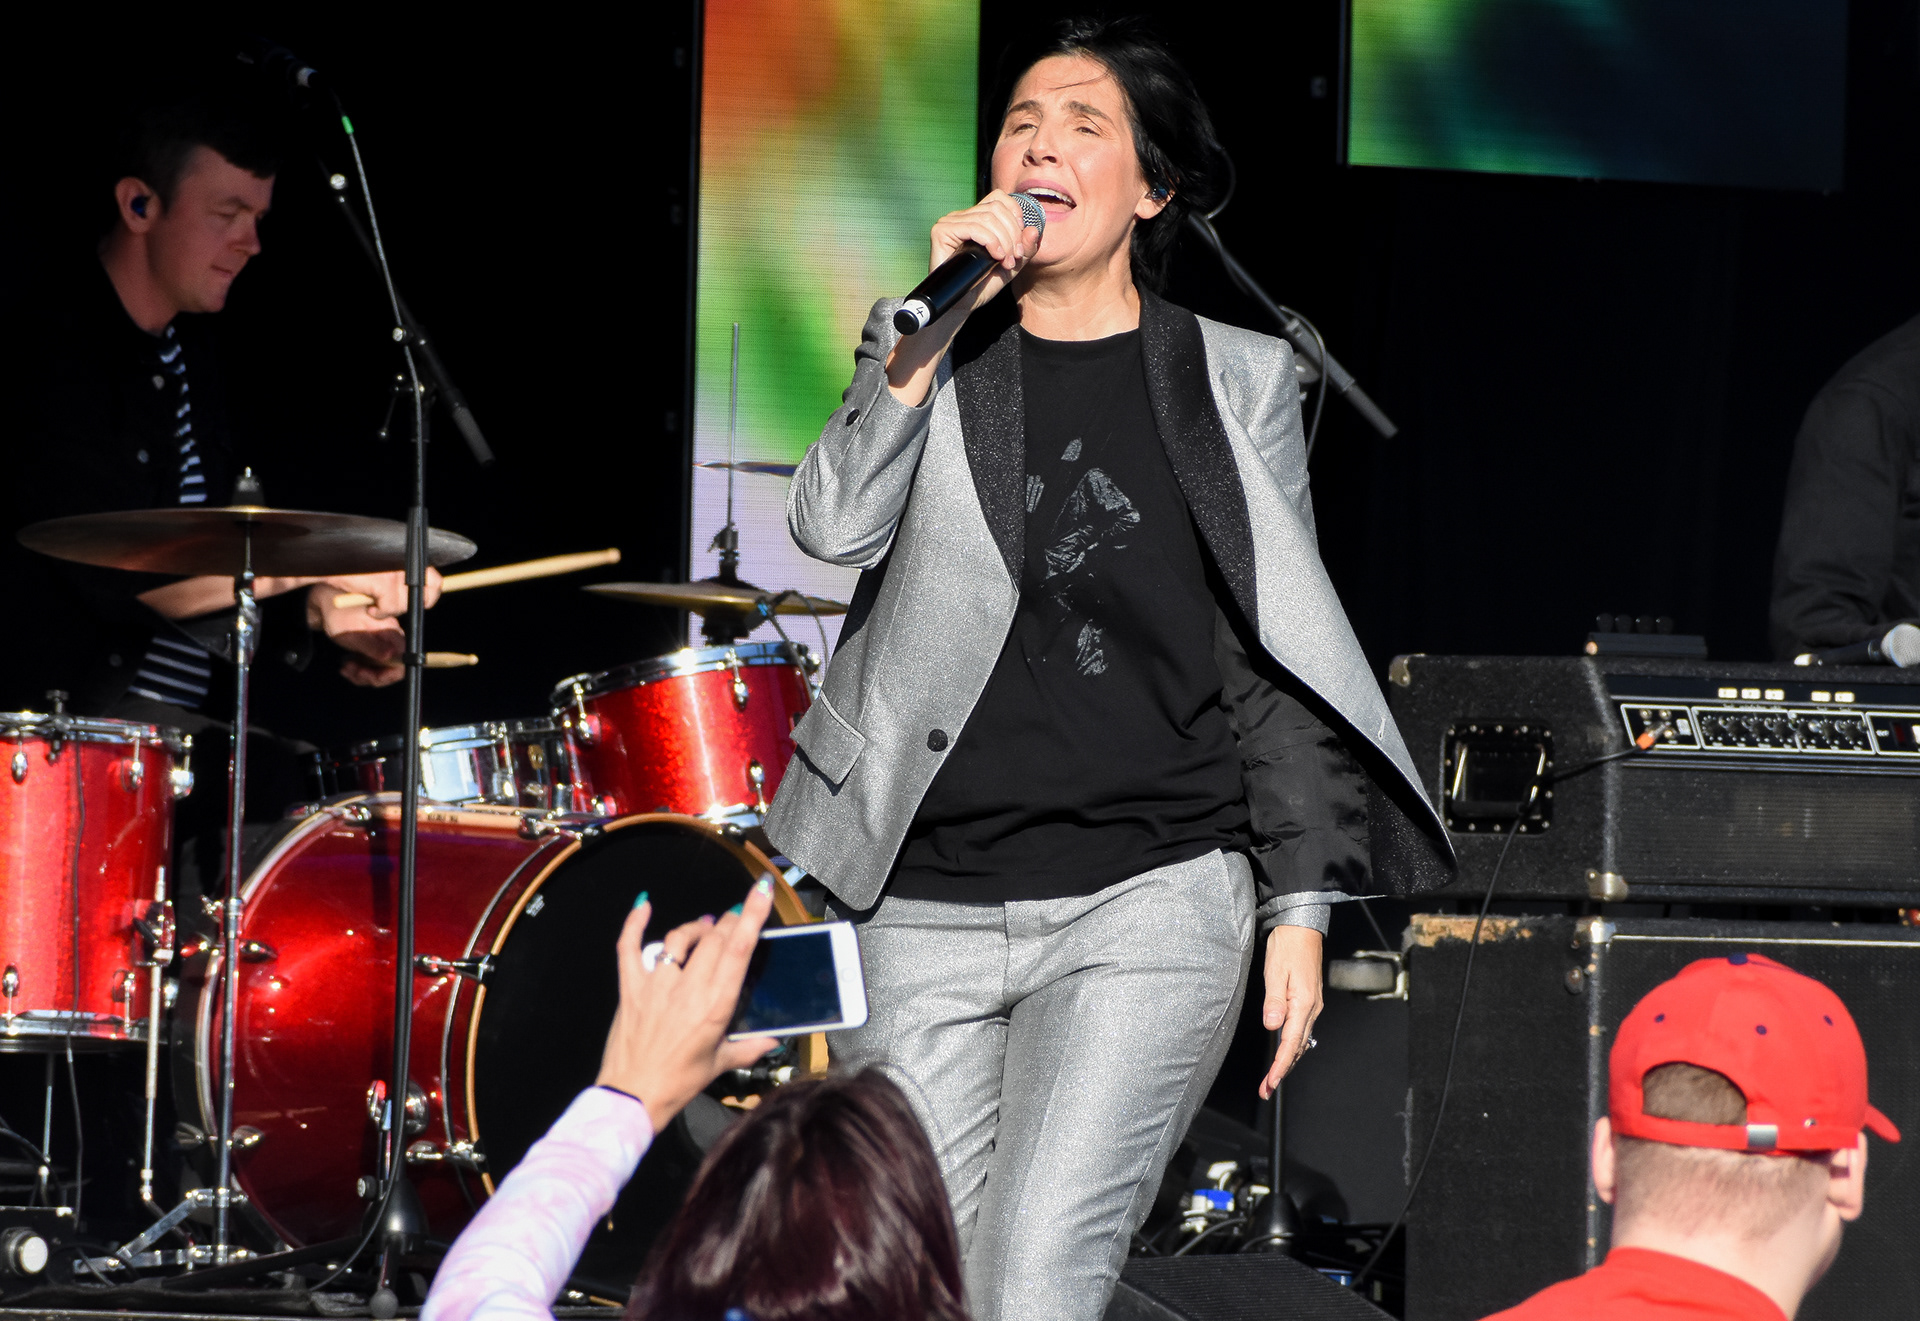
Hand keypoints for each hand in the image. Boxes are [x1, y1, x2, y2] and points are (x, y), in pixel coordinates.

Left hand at [306, 570, 444, 686]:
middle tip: (353, 672)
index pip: (403, 661)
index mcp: (391, 634)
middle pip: (391, 668)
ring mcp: (380, 644)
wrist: (325, 604)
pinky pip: (369, 666)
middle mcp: (389, 640)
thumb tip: (393, 656)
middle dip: (371, 675)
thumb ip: (374, 647)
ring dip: (361, 674)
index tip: (372, 677)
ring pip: (379, 669)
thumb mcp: (354, 634)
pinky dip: (357, 670)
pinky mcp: (371, 647)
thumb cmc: (339, 615)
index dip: (390, 673)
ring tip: (346, 667)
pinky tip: (346, 665)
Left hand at [597, 877, 779, 1131]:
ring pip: (678, 938)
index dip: (752, 917)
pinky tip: (643, 904)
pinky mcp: (630, 988)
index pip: (738, 951)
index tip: (761, 892)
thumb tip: (775, 1039)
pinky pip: (629, 947)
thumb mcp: (719, 1064)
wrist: (632, 1096)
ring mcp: (655, 986)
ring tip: (705, 926)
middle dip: (728, 922)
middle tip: (734, 920)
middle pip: (712, 938)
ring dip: (695, 927)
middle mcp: (687, 990)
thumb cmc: (678, 1083)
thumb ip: (750, 1048)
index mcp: (715, 1007)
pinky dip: (635, 922)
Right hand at [924, 189, 1040, 311]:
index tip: (1021, 240)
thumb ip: (1025, 250)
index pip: (999, 197)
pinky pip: (973, 227)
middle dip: (1013, 233)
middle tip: (1015, 257)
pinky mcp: (941, 231)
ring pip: (987, 218)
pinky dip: (990, 241)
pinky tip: (996, 256)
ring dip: (1004, 241)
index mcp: (977, 218)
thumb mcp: (1011, 266)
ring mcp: (950, 222)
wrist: (962, 305)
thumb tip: (1033, 230)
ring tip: (1006, 262)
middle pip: (996, 209)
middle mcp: (962, 216)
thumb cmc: (983, 285)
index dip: (1015, 213)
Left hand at [1258, 925, 1324, 1097]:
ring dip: (1287, 1061)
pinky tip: (1285, 1052)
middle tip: (1267, 1089)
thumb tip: (1272, 1026)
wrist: (1301, 928)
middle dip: (1282, 1070)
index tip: (1271, 1082)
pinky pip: (1301, 1030)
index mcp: (1303, 1003)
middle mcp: (1311, 1008)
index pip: (1291, 1043)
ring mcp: (1311, 1005)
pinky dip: (1291, 1046)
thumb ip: (1274, 1000)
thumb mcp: (1275, 971)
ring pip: (1300, 1041)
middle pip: (1297, 1047)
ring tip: (1272, 1078)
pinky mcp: (1308, 1000)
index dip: (1280, 1065)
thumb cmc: (1287, 946)